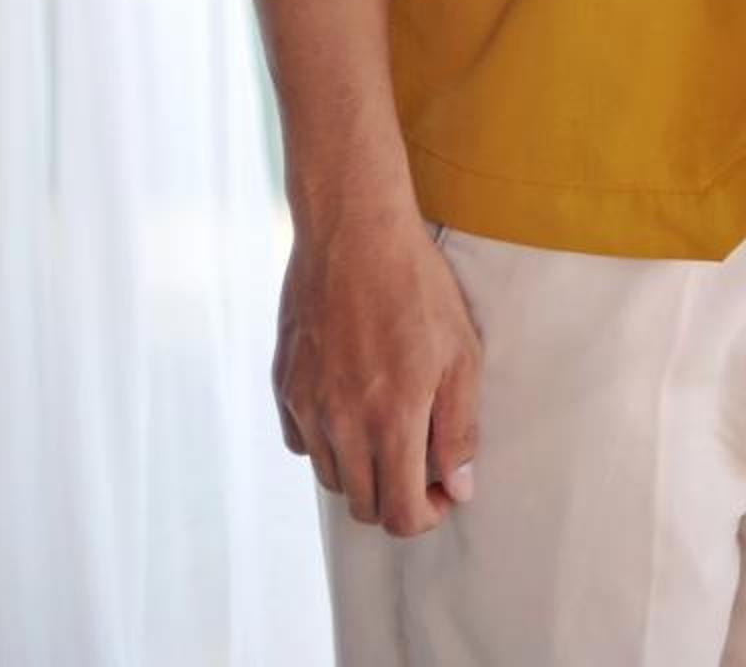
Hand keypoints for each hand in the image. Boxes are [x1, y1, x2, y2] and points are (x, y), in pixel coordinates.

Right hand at [272, 207, 481, 539]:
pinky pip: (302, 441)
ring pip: (331, 476)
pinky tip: (349, 407)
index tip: (442, 492)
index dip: (426, 516)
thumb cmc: (416, 285)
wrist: (354, 229)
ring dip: (361, 470)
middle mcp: (342, 423)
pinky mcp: (285, 384)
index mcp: (391, 420)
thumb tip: (458, 486)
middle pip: (362, 504)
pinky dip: (326, 441)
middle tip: (419, 465)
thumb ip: (459, 428)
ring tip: (386, 429)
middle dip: (395, 498)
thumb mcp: (460, 352)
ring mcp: (307, 405)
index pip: (400, 513)